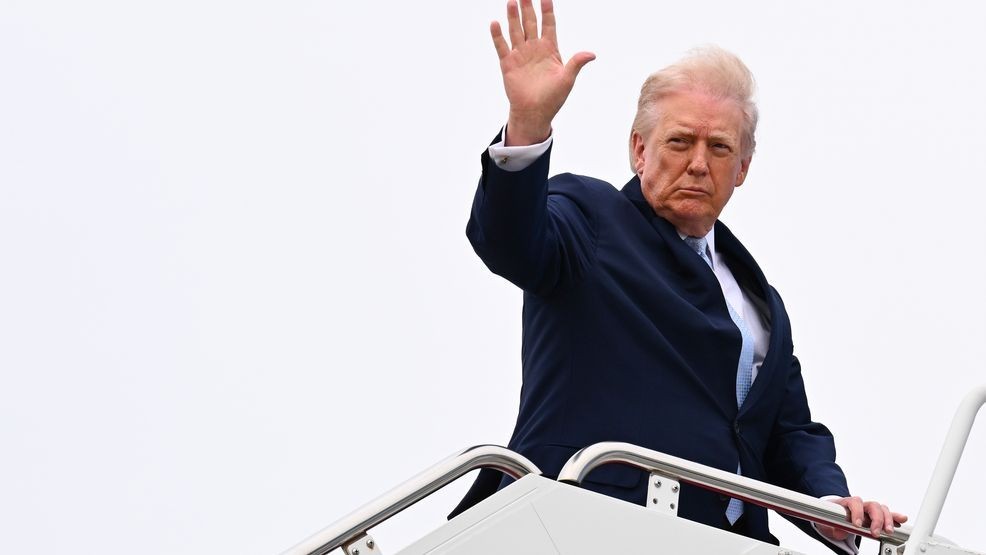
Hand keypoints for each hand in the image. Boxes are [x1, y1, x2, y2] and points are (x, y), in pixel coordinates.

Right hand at [490, 0, 594, 144]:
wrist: (535, 113)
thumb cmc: (553, 98)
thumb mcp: (567, 79)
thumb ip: (576, 63)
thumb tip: (591, 54)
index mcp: (550, 49)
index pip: (549, 24)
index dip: (547, 10)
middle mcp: (534, 48)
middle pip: (530, 22)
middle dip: (528, 7)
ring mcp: (520, 55)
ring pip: (516, 31)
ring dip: (513, 17)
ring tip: (511, 2)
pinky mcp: (508, 64)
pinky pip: (502, 47)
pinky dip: (498, 36)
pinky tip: (495, 23)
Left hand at [817, 496, 907, 540]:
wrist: (831, 513)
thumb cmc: (830, 516)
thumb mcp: (827, 522)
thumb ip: (833, 527)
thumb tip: (840, 531)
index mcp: (847, 503)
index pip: (854, 502)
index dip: (857, 512)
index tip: (858, 524)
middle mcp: (860, 504)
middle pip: (872, 505)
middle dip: (876, 519)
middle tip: (875, 532)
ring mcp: (869, 509)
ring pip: (881, 509)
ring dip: (887, 519)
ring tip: (888, 531)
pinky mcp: (876, 515)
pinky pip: (887, 514)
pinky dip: (895, 516)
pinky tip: (902, 519)